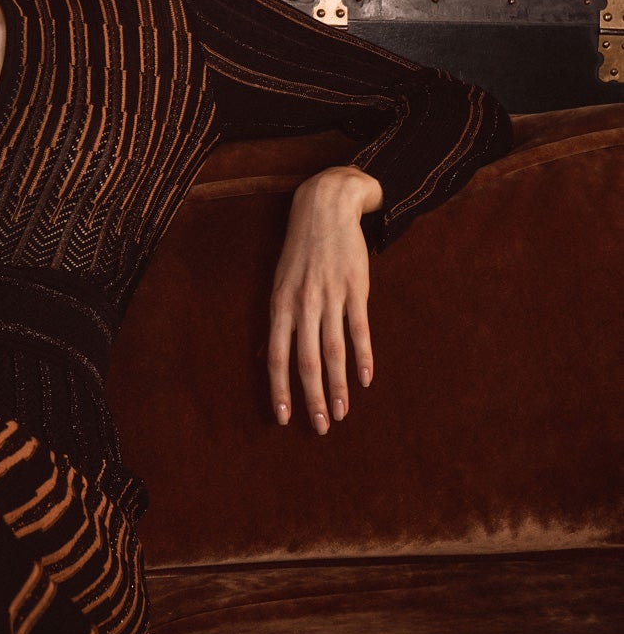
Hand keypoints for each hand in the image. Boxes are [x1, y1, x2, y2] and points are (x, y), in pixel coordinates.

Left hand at [267, 165, 381, 435]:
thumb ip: (278, 319)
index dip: (279, 389)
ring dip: (339, 386)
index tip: (283, 419)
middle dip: (312, 398)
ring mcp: (330, 297)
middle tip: (320, 427)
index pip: (277, 357)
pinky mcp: (355, 289)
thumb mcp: (279, 281)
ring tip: (342, 413)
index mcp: (280, 305)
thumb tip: (269, 355)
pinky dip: (363, 357)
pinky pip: (359, 330)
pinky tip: (365, 380)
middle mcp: (303, 304)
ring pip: (333, 351)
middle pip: (306, 361)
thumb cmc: (299, 250)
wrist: (325, 207)